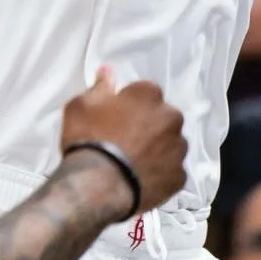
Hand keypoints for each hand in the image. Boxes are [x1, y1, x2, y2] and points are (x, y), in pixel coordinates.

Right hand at [61, 69, 186, 214]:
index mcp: (148, 95)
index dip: (130, 103)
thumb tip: (108, 73)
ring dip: (157, 148)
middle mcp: (170, 118)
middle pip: (162, 116)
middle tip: (124, 139)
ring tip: (132, 161)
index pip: (144, 91)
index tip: (116, 115)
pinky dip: (160, 173)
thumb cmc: (89, 140)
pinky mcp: (179, 177)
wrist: (98, 187)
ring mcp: (177, 149)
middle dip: (148, 124)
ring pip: (170, 143)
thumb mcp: (81, 105)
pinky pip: (172, 170)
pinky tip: (140, 177)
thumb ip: (100, 87)